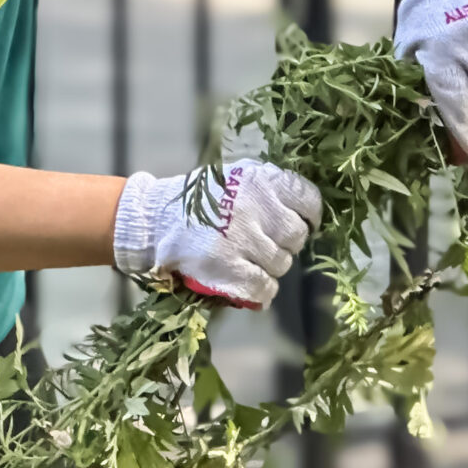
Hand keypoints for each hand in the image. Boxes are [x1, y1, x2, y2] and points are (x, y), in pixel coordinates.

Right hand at [113, 164, 320, 309]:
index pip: (307, 199)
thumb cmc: (201, 200)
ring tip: (251, 260)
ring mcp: (241, 238)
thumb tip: (304, 212)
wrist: (156, 219)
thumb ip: (269, 189)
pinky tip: (252, 283)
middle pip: (296, 235)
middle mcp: (254, 207)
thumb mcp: (236, 178)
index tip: (305, 223)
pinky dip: (263, 289)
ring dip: (271, 266)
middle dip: (286, 243)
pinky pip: (264, 286)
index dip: (310, 215)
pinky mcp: (227, 267)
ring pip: (281, 263)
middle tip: (269, 243)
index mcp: (259, 180)